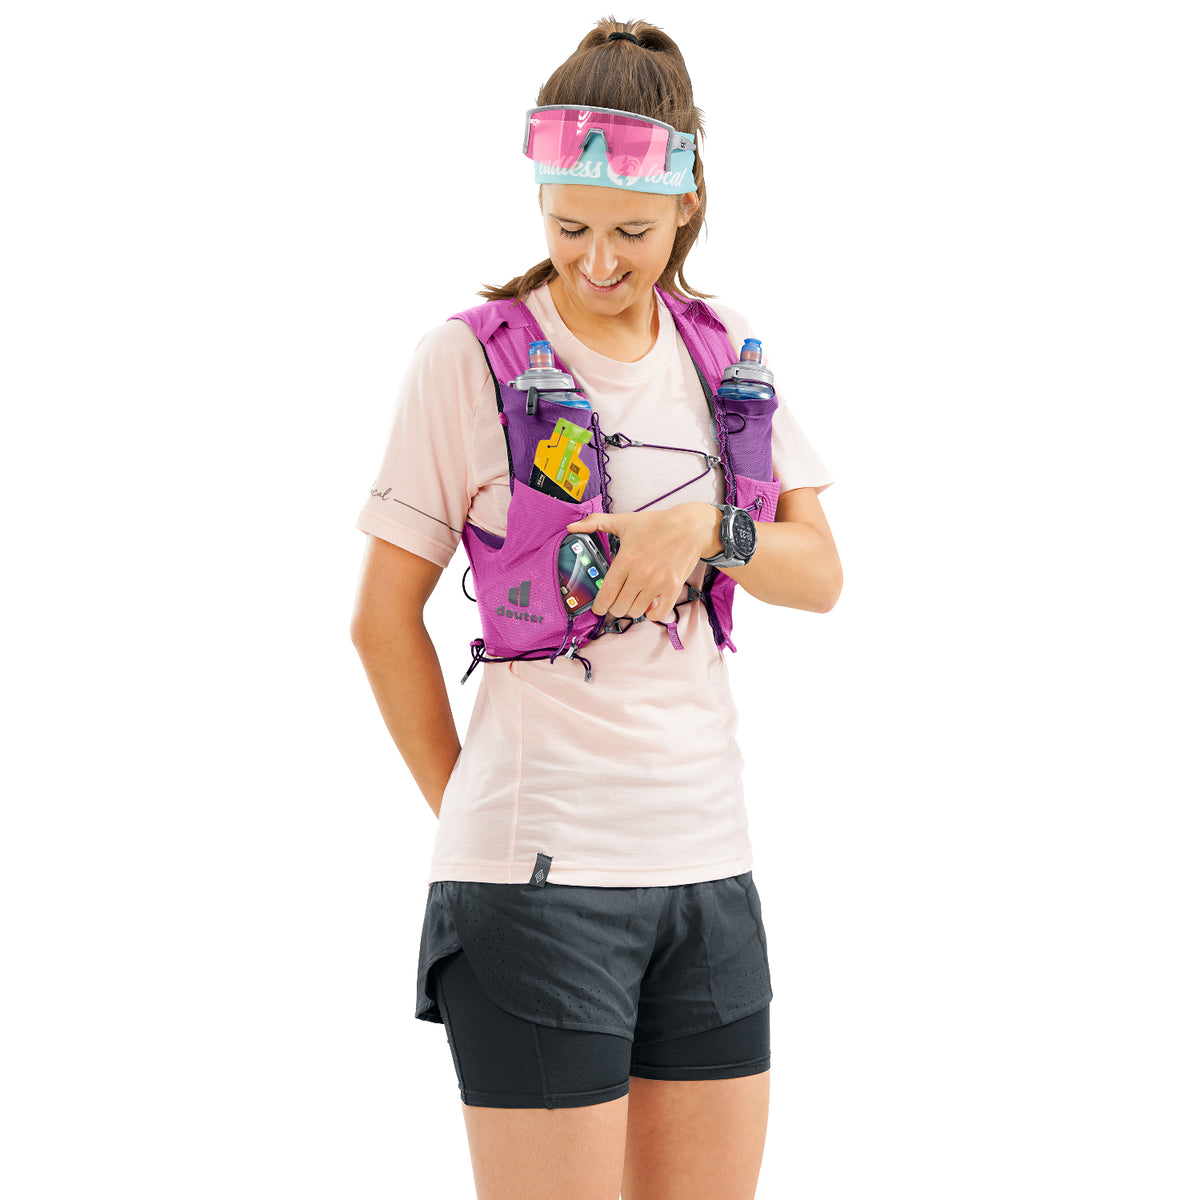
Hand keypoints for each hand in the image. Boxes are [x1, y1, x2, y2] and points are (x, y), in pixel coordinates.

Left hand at [565, 503, 720, 621]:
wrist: (690, 526)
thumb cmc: (657, 524)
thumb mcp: (624, 521)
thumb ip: (596, 523)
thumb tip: (572, 527)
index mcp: (625, 560)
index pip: (606, 594)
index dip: (599, 606)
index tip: (599, 608)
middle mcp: (640, 573)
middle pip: (619, 607)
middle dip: (615, 607)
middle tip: (618, 601)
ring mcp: (657, 582)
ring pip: (636, 611)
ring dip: (633, 609)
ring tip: (634, 600)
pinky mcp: (673, 587)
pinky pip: (659, 614)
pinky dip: (652, 614)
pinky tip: (650, 606)